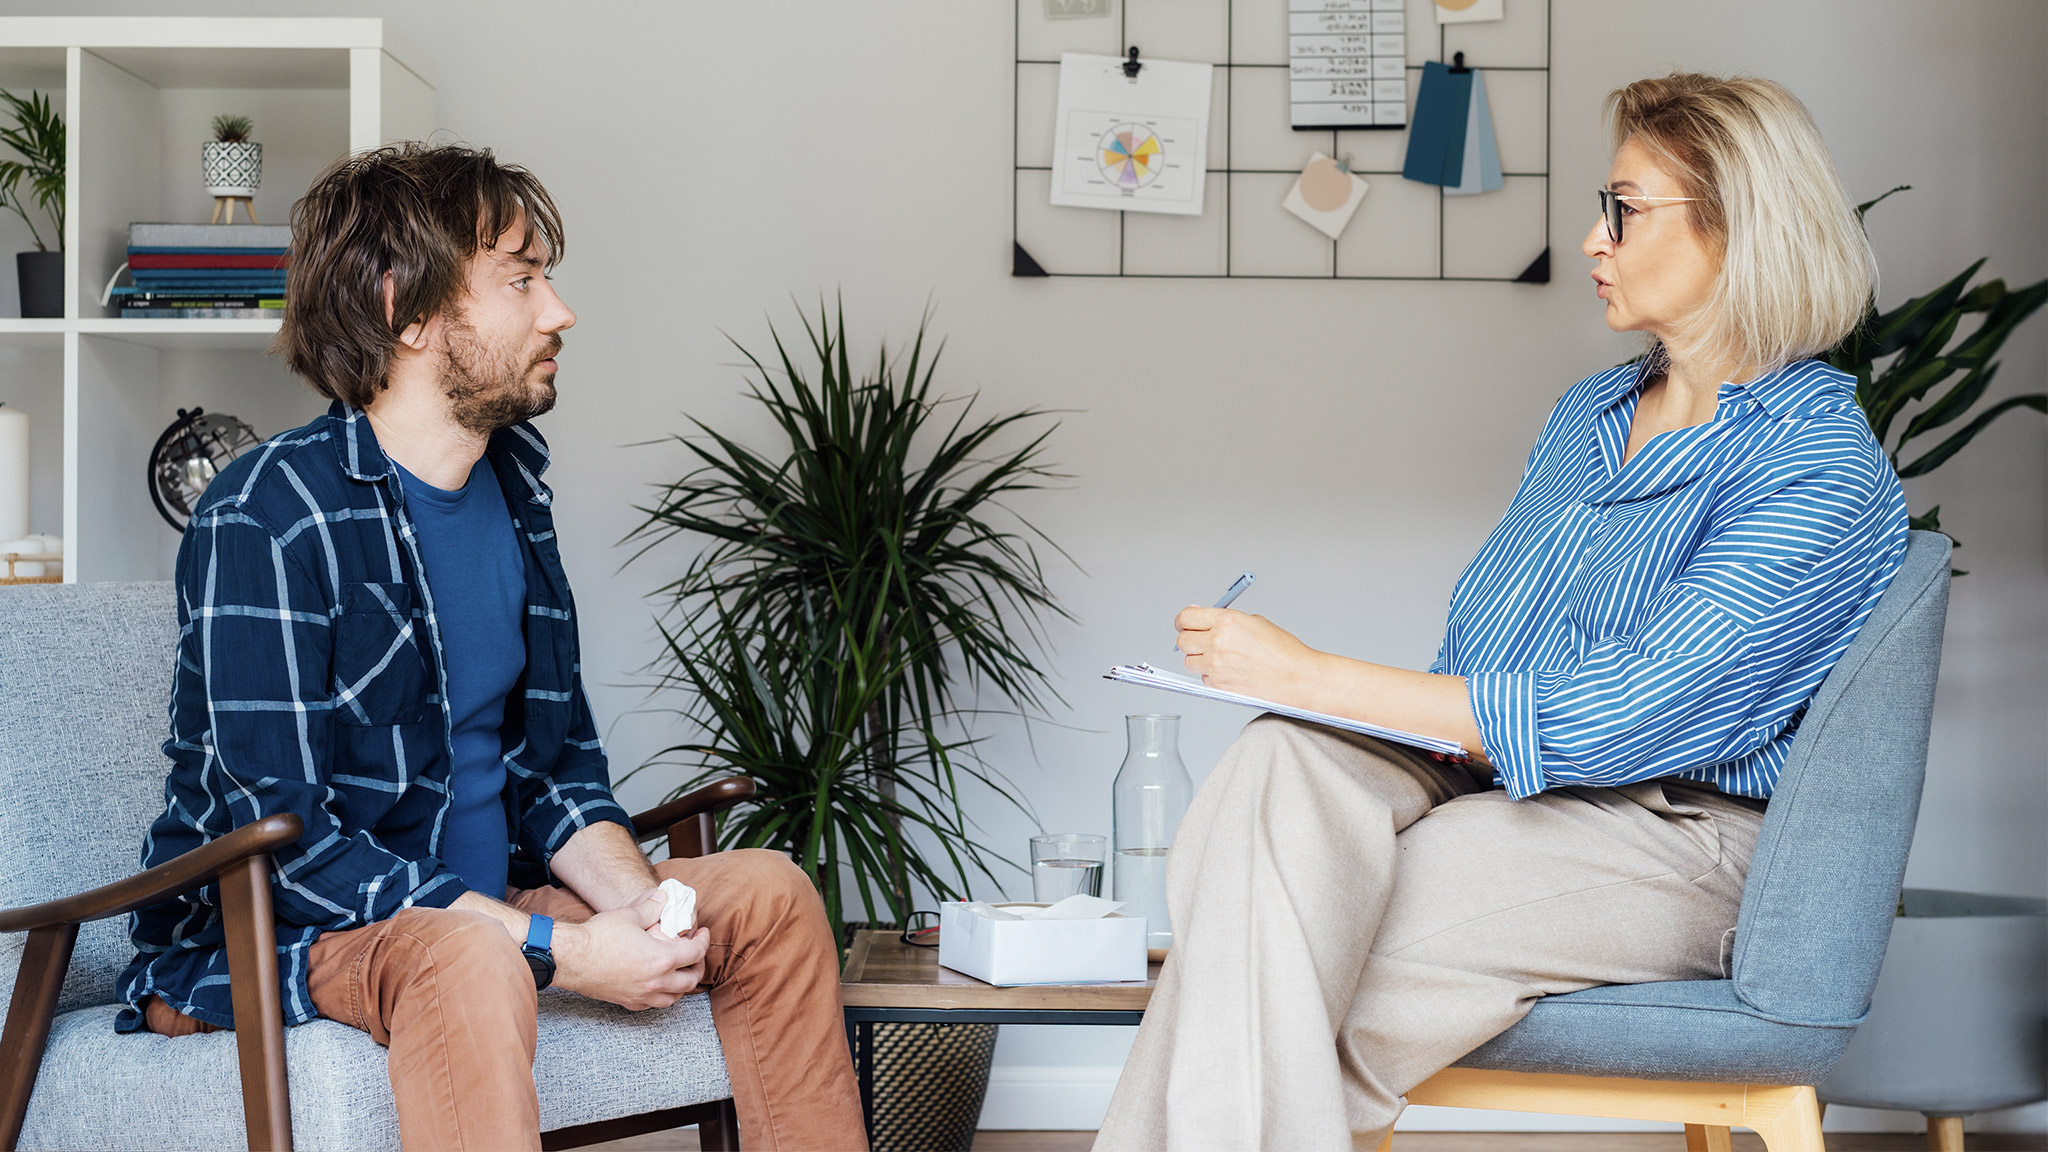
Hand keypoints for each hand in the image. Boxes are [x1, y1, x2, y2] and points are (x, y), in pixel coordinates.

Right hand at [550, 886, 709, 1009]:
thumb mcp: (630, 915)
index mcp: (662, 959)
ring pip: (674, 998)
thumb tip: (663, 899)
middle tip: (695, 953)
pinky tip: (658, 984)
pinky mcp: (627, 1002)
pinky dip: (662, 995)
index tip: (701, 933)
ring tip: (680, 970)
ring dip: (682, 984)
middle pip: (691, 980)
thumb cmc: (598, 937)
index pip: (696, 953)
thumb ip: (652, 907)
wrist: (571, 958)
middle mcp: (656, 982)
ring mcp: (642, 995)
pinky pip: (654, 1004)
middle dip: (699, 965)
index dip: (703, 941)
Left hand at [1174, 606, 1325, 704]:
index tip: (1184, 623)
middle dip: (1188, 639)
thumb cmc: (1282, 649)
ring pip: (1189, 662)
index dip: (1182, 620)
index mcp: (1226, 621)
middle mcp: (1218, 643)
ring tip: (1219, 657)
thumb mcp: (1254, 622)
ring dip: (1199, 658)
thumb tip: (1199, 616)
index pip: (1186, 617)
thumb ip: (1223, 619)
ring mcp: (1217, 666)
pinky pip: (1203, 678)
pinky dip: (1211, 675)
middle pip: (1182, 641)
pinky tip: (1229, 671)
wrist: (1297, 677)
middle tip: (1198, 640)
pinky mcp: (1220, 685)